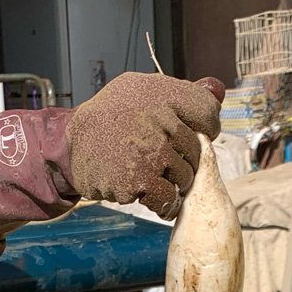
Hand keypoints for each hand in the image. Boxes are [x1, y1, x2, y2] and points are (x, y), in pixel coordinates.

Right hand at [65, 73, 225, 216]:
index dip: (197, 131)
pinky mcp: (136, 182)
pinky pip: (165, 199)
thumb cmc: (114, 117)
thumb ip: (187, 94)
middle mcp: (158, 122)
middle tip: (161, 161)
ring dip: (175, 184)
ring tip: (152, 176)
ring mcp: (149, 155)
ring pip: (185, 179)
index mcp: (163, 95)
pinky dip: (162, 202)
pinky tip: (146, 191)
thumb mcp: (147, 92)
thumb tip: (220, 90)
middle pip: (197, 153)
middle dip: (185, 161)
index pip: (206, 116)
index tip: (179, 138)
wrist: (71, 144)